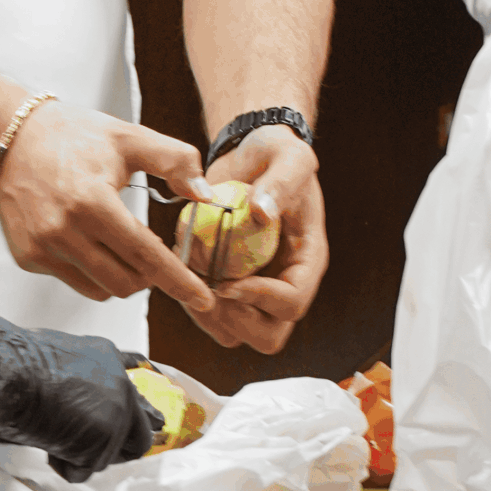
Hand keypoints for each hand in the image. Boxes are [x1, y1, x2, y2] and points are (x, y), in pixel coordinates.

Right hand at [0, 100, 218, 323]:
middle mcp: (64, 231)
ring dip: (122, 277)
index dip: (178, 281)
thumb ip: (175, 161)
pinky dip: (92, 270)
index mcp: (93, 201)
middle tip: (155, 255)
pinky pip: (73, 281)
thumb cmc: (73, 136)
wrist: (11, 138)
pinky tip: (89, 240)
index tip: (203, 299)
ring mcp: (42, 248)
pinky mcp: (28, 257)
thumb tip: (205, 194)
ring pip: (100, 289)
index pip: (146, 255)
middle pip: (125, 282)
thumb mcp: (130, 137)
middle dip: (150, 276)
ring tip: (122, 246)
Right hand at [0, 310, 161, 480]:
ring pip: (108, 456)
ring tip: (53, 436)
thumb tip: (80, 392)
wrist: (11, 374)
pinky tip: (50, 446)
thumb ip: (79, 375)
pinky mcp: (106, 438)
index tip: (157, 418)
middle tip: (90, 451)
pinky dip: (66, 466)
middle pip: (140, 434)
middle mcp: (122, 386)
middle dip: (118, 449)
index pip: (137, 381)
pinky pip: (85, 470)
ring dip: (81, 456)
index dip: (143, 407)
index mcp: (108, 357)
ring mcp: (118, 414)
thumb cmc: (18, 363)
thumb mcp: (56, 357)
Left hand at [195, 126, 326, 355]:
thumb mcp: (290, 157)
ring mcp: (255, 288)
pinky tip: (183, 268)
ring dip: (208, 316)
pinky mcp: (228, 285)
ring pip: (235, 334)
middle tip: (209, 289)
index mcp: (306, 260)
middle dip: (234, 320)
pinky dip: (192, 301)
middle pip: (268, 336)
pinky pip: (211, 315)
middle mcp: (283, 282)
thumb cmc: (276, 155)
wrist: (250, 154)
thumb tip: (262, 212)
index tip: (229, 281)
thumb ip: (281, 182)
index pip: (292, 303)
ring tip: (192, 279)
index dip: (260, 300)